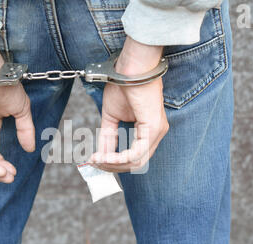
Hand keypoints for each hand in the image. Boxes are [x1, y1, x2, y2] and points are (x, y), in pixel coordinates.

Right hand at [89, 36, 168, 172]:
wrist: (130, 67)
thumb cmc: (123, 84)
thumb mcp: (111, 116)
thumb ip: (108, 136)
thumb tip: (100, 155)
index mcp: (148, 129)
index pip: (134, 155)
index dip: (114, 162)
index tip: (95, 161)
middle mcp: (156, 133)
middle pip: (136, 162)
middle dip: (113, 166)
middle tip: (94, 163)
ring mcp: (157, 131)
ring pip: (137, 161)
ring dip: (114, 164)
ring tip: (97, 161)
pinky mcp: (153, 128)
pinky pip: (137, 153)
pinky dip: (119, 158)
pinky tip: (105, 157)